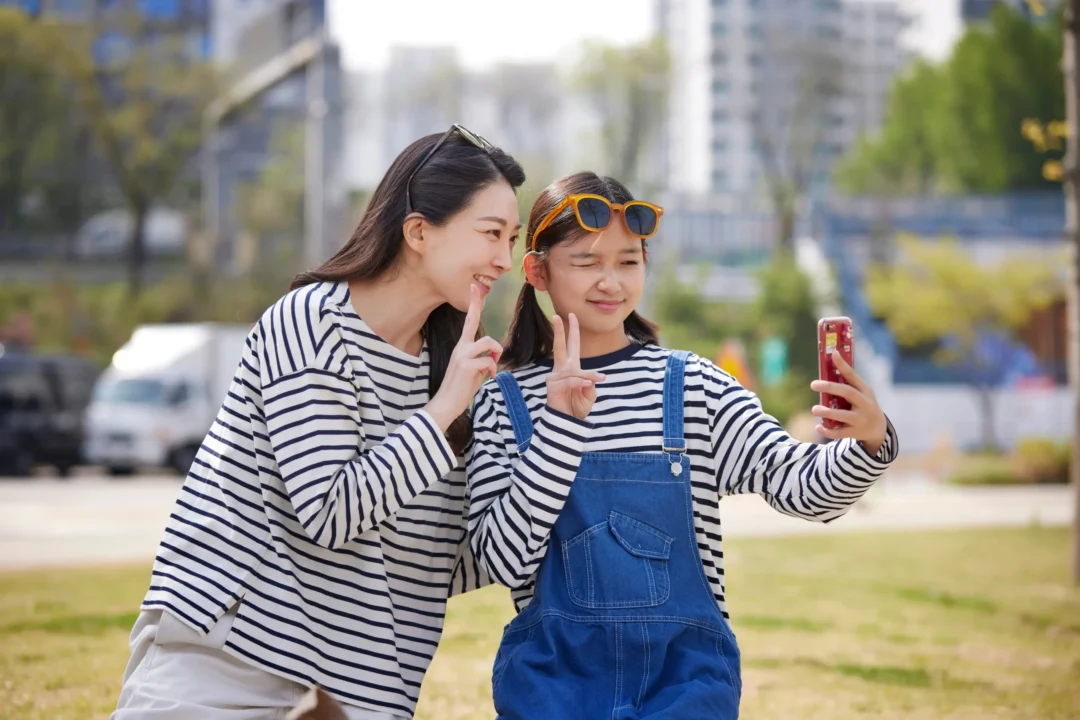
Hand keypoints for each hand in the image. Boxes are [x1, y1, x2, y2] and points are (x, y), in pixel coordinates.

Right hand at [425, 284, 501, 431]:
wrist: (446, 404)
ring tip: (492, 367)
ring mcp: (462, 355)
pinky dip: (493, 369)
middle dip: (486, 326)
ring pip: (488, 342)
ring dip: (495, 353)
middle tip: (486, 314)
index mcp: (462, 347)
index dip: (473, 305)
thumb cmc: (461, 389)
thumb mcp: (474, 371)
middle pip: (478, 326)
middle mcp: (460, 347)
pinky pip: (489, 361)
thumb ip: (482, 360)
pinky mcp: (466, 365)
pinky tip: (489, 378)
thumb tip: (494, 356)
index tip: (474, 288)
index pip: (469, 322)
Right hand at [546, 313, 604, 420]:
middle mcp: (561, 369)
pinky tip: (588, 384)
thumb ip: (590, 385)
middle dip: (560, 331)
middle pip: (559, 346)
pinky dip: (580, 382)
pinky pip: (570, 381)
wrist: (566, 423)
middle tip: (558, 316)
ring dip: (587, 375)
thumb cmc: (576, 407)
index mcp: (570, 368)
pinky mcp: (553, 386)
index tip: (572, 316)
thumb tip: (590, 379)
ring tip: (599, 379)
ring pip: (573, 370)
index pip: (571, 346)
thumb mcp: (589, 395)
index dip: (572, 331)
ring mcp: (555, 377)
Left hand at [809, 350, 887, 454]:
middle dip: (830, 387)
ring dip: (828, 412)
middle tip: (813, 384)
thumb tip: (830, 362)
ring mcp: (861, 419)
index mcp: (865, 391)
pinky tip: (818, 427)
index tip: (833, 354)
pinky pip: (840, 432)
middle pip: (848, 393)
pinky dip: (828, 431)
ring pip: (844, 415)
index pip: (853, 376)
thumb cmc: (863, 406)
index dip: (843, 365)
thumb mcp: (861, 393)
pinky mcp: (856, 432)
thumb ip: (847, 382)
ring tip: (814, 409)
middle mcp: (865, 404)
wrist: (878, 430)